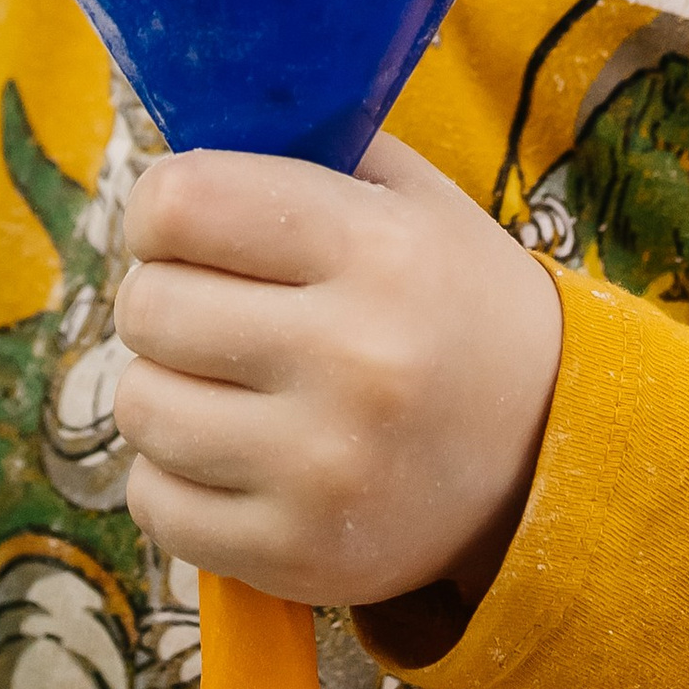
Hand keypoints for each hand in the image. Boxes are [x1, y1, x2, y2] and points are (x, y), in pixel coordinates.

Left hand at [113, 132, 562, 619]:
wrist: (549, 452)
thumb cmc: (452, 303)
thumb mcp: (411, 201)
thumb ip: (302, 152)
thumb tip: (177, 134)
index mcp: (379, 251)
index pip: (181, 203)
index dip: (161, 209)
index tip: (185, 227)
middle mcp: (354, 359)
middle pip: (147, 307)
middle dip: (165, 297)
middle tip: (216, 308)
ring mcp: (323, 469)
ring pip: (139, 407)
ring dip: (165, 388)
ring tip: (225, 383)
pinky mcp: (298, 555)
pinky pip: (153, 504)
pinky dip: (173, 477)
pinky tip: (231, 456)